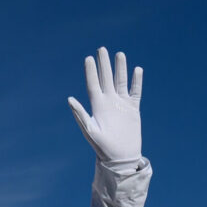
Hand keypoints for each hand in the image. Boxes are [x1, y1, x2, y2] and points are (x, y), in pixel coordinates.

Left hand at [68, 48, 141, 166]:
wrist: (120, 158)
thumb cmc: (102, 147)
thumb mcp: (90, 130)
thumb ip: (80, 114)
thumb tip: (69, 99)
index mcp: (97, 106)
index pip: (93, 84)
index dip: (91, 71)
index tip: (89, 58)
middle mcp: (108, 102)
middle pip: (106, 78)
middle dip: (104, 64)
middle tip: (102, 49)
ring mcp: (121, 105)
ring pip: (120, 82)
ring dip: (120, 68)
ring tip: (119, 54)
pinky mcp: (133, 109)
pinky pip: (135, 92)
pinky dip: (136, 81)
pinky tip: (137, 70)